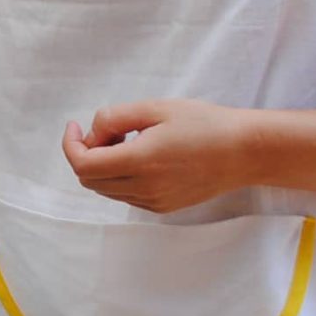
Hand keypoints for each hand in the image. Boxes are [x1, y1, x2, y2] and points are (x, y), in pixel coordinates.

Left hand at [61, 99, 257, 212]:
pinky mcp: (163, 207)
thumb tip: (92, 134)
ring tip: (128, 140)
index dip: (71, 145)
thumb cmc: (205, 123)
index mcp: (140, 161)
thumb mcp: (156, 108)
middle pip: (90, 180)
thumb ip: (115, 118)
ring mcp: (154, 202)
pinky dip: (120, 177)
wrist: (245, 152)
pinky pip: (126, 195)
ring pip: (106, 189)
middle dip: (87, 153)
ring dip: (103, 165)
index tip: (76, 126)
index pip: (83, 165)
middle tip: (108, 130)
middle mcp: (144, 188)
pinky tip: (141, 156)